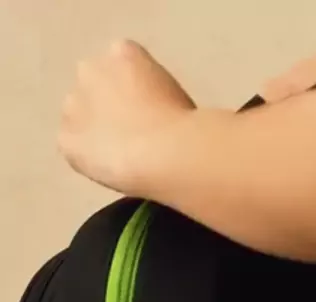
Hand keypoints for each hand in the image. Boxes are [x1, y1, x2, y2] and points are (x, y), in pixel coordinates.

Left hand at [58, 40, 194, 196]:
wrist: (164, 153)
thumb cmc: (182, 125)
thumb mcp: (172, 93)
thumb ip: (150, 92)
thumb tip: (147, 111)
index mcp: (121, 52)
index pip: (120, 66)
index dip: (133, 92)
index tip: (146, 111)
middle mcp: (91, 70)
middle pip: (93, 86)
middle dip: (106, 105)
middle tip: (130, 132)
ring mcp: (74, 105)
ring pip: (77, 116)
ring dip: (92, 130)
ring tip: (118, 154)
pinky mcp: (66, 138)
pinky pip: (72, 147)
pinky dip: (85, 157)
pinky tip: (107, 168)